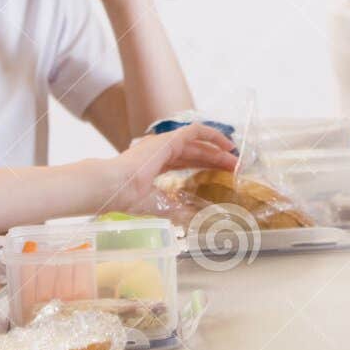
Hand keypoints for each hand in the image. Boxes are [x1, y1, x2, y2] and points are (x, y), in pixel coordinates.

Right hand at [106, 124, 239, 210]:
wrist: (113, 186)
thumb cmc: (126, 198)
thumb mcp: (158, 206)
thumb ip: (176, 209)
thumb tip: (196, 218)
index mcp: (152, 167)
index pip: (183, 164)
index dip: (202, 168)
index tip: (219, 175)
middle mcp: (158, 153)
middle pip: (193, 154)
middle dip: (214, 161)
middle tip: (234, 170)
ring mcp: (162, 144)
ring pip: (197, 144)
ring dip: (217, 151)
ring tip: (235, 160)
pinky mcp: (168, 139)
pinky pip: (195, 131)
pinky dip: (212, 135)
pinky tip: (227, 144)